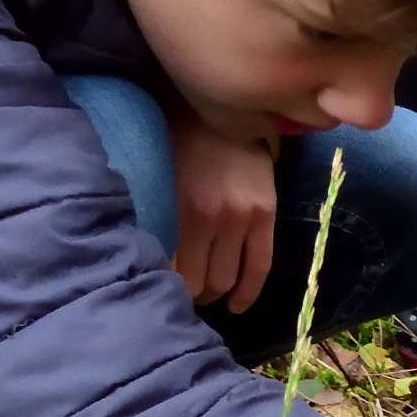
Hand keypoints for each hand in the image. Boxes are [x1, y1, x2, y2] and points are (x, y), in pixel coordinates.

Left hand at [169, 108, 277, 312]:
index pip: (174, 272)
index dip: (169, 289)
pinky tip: (236, 306)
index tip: (163, 290)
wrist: (214, 109)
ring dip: (216, 294)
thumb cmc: (174, 143)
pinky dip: (247, 292)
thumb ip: (156, 222)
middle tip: (185, 293)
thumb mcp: (155, 181)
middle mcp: (213, 217)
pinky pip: (260, 265)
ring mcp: (242, 217)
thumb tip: (150, 269)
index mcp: (180, 209)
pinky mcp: (265, 214)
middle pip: (202, 281)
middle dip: (193, 294)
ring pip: (228, 278)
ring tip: (208, 294)